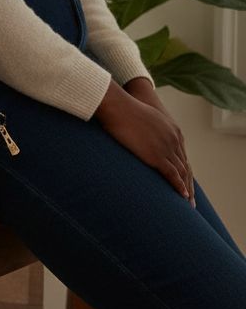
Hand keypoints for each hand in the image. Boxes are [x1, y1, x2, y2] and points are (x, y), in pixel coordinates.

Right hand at [94, 79, 194, 206]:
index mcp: (172, 130)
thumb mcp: (141, 119)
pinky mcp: (157, 155)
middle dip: (188, 182)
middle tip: (190, 198)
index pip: (182, 155)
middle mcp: (174, 139)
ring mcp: (167, 147)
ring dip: (186, 188)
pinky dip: (178, 186)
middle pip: (185, 165)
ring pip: (182, 172)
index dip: (184, 170)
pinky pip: (172, 174)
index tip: (185, 182)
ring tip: (187, 203)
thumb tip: (134, 134)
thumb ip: (143, 129)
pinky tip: (181, 196)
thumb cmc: (123, 110)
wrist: (118, 106)